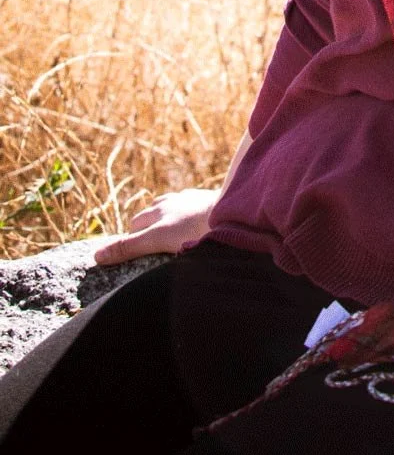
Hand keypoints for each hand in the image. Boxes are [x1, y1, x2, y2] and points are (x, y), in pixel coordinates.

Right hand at [92, 189, 219, 265]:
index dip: (131, 240)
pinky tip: (198, 229)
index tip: (131, 254)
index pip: (135, 226)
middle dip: (147, 228)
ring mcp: (194, 200)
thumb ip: (129, 247)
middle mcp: (174, 201)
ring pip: (174, 208)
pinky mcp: (212, 202)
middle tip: (149, 247)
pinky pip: (195, 209)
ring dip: (169, 219)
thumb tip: (96, 255)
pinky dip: (190, 217)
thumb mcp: (157, 240)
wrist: (235, 213)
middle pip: (152, 214)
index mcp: (159, 209)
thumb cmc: (196, 228)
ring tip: (172, 237)